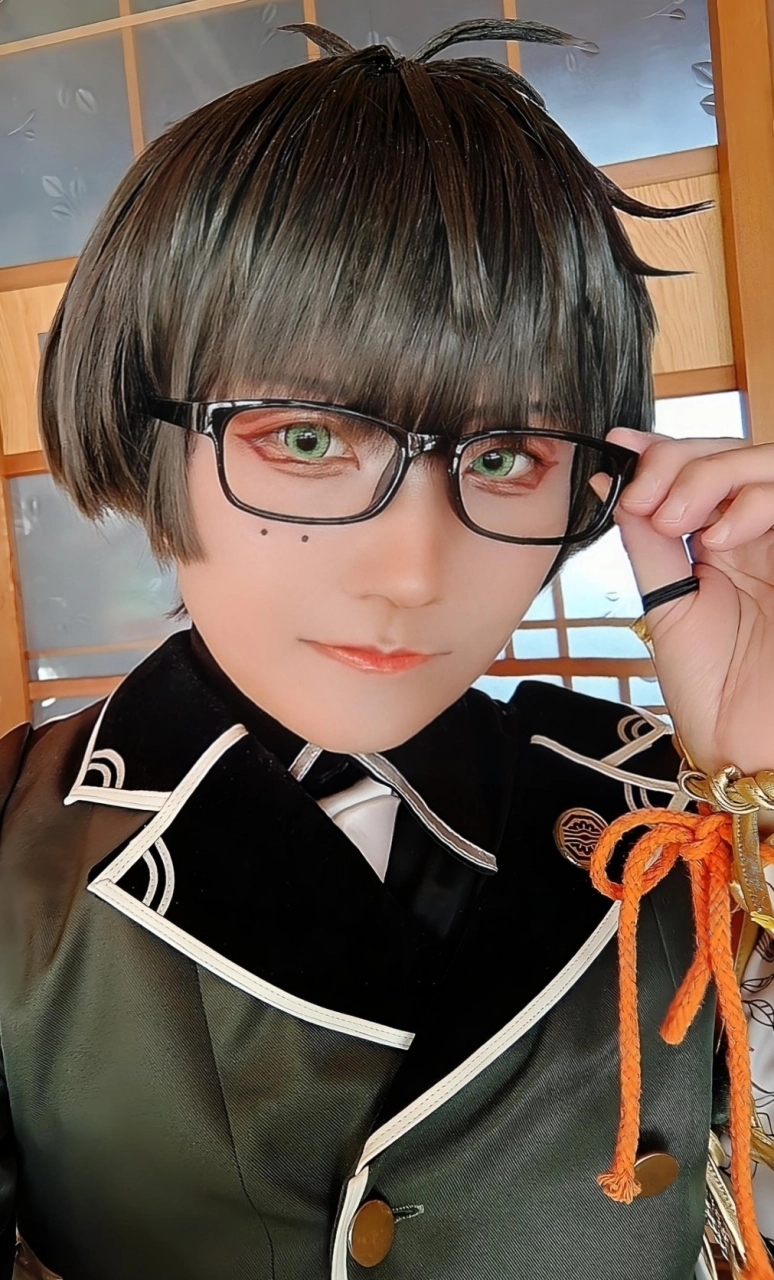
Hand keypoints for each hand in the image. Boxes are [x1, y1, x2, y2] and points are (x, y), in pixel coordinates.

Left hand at [601, 427, 773, 777]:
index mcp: (725, 541)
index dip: (664, 447)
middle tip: (645, 498)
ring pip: (770, 462)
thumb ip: (647, 541)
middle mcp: (762, 534)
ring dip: (713, 475)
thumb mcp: (665, 603)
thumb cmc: (712, 689)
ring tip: (676, 519)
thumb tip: (614, 480)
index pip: (702, 466)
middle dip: (681, 460)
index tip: (619, 444)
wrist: (747, 747)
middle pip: (735, 452)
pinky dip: (753, 503)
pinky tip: (717, 539)